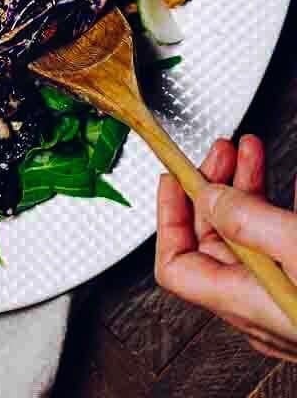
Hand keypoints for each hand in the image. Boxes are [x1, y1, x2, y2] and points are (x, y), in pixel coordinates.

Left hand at [156, 134, 296, 360]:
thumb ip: (250, 221)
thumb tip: (209, 197)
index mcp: (246, 303)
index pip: (176, 267)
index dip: (170, 217)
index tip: (174, 177)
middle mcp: (262, 306)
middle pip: (213, 241)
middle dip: (214, 186)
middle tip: (225, 149)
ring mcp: (288, 297)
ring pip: (250, 237)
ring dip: (247, 187)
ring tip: (253, 150)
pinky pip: (284, 244)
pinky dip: (281, 207)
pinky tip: (291, 184)